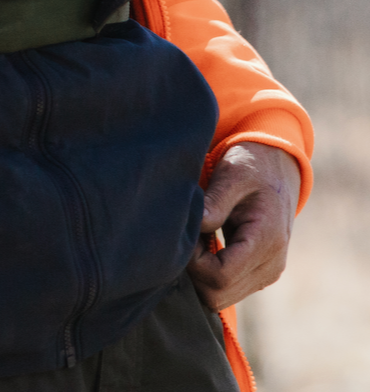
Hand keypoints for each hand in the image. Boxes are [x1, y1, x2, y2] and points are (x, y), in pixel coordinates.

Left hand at [188, 141, 299, 309]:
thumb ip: (215, 202)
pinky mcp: (260, 274)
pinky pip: (227, 288)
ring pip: (221, 297)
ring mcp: (267, 273)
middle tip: (187, 235)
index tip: (185, 233)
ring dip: (201, 273)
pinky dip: (209, 273)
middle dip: (194, 270)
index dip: (194, 261)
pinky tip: (205, 244)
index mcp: (266, 241)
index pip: (221, 276)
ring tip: (197, 236)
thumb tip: (196, 226)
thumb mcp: (232, 175)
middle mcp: (271, 265)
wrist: (277, 168)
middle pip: (218, 294)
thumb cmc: (252, 166)